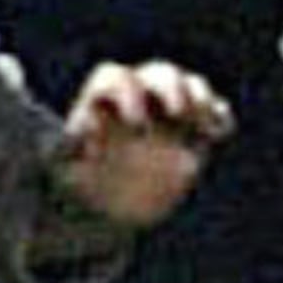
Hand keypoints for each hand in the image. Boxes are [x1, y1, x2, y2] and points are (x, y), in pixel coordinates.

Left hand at [49, 59, 234, 232]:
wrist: (106, 208)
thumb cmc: (79, 184)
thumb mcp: (64, 170)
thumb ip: (66, 151)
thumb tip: (78, 134)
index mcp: (105, 102)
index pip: (117, 79)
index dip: (127, 93)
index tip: (135, 123)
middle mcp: (138, 100)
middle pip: (159, 74)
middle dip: (171, 88)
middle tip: (179, 113)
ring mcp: (166, 116)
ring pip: (190, 88)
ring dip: (201, 99)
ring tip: (205, 124)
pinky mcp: (191, 135)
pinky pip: (212, 115)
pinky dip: (218, 118)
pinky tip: (218, 133)